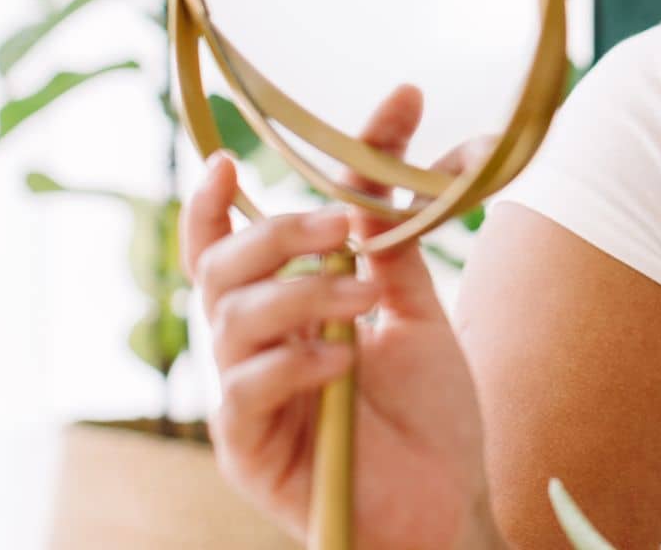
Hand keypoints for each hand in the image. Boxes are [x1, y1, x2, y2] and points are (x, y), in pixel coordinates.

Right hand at [180, 85, 503, 549]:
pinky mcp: (249, 450)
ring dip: (301, 295)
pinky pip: (245, 391)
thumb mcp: (415, 312)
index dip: (212, 204)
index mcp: (282, 313)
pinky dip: (294, 364)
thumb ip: (391, 243)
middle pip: (220, 268)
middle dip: (277, 233)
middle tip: (340, 226)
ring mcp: (245, 399)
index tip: (231, 158)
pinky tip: (343, 363)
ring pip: (232, 320)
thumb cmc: (429, 418)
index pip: (225, 245)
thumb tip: (390, 154)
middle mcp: (251, 350)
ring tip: (363, 300)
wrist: (447, 506)